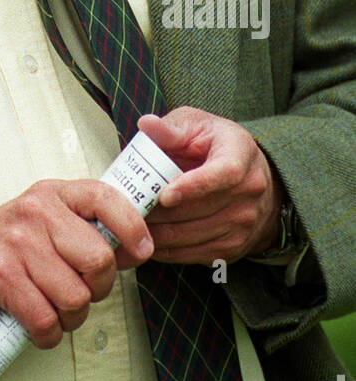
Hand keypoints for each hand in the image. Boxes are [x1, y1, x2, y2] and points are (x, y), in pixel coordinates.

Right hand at [0, 178, 153, 347]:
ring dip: (69, 317)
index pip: (105, 197)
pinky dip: (46, 334)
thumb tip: (131, 248)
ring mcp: (16, 242)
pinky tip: (35, 325)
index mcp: (50, 195)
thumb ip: (78, 229)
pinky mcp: (0, 276)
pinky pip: (47, 319)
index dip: (133, 226)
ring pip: (77, 296)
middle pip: (100, 260)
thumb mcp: (38, 225)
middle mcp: (35, 212)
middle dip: (98, 289)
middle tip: (77, 292)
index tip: (141, 251)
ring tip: (50, 308)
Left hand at [138, 108, 282, 263]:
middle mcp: (249, 191)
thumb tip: (146, 124)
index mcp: (240, 154)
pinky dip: (167, 251)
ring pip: (193, 236)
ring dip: (159, 234)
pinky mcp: (234, 247)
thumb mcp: (196, 124)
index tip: (164, 195)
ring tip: (132, 223)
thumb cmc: (214, 144)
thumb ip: (171, 128)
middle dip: (160, 212)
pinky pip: (195, 255)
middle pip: (201, 210)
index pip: (223, 174)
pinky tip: (147, 240)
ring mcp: (244, 222)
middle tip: (128, 208)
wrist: (251, 177)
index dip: (193, 186)